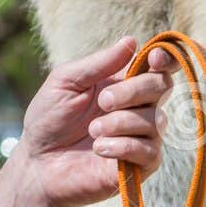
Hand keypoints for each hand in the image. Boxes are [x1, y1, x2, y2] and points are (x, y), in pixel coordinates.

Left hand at [12, 37, 177, 206]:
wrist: (39, 163)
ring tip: (92, 132)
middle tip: (102, 102)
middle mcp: (140, 108)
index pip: (159, 67)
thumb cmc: (50, 120)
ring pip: (155, 120)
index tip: (154, 58)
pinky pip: (149, 150)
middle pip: (162, 86)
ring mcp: (144, 136)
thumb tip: (131, 41)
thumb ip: (98, 63)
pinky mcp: (142, 165)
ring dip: (119, 122)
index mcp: (124, 84)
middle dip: (133, 91)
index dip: (166, 59)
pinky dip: (122, 146)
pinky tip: (99, 149)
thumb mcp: (65, 83)